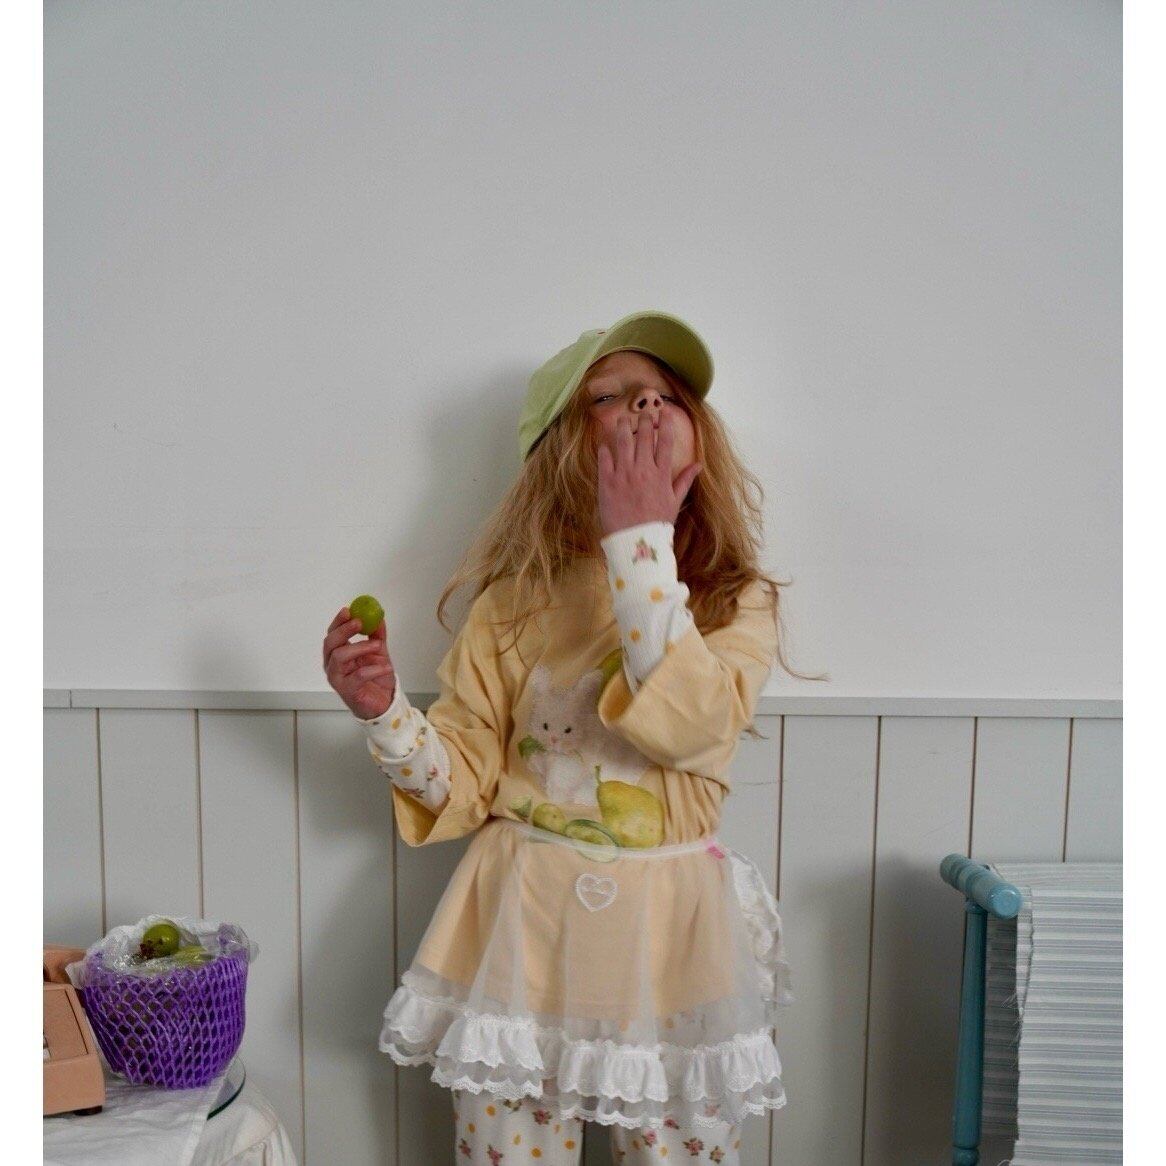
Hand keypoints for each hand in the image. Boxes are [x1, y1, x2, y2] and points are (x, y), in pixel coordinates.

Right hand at [322, 607, 396, 719]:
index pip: (333, 633)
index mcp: (338, 653)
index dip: (338, 621)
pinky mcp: (347, 691)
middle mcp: (333, 665)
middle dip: (344, 630)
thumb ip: (377, 635)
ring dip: (360, 647)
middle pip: (330, 643)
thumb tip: (378, 617)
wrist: (384, 702)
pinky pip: (357, 676)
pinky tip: (385, 666)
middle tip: (359, 622)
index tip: (349, 610)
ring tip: (377, 645)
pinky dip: (373, 669)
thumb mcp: (379, 652)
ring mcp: (337, 678)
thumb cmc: (377, 678)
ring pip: (339, 657)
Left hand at [596, 412, 702, 536]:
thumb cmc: (656, 523)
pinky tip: (604, 445)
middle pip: (644, 438)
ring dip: (623, 428)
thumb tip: (698, 465)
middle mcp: (643, 470)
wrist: (635, 541)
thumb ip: (684, 481)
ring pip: (623, 443)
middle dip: (644, 421)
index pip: (666, 442)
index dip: (666, 424)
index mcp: (661, 474)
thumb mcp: (674, 502)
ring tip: (622, 420)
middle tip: (644, 412)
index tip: (665, 411)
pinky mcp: (606, 482)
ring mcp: (624, 475)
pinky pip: (604, 459)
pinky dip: (604, 450)